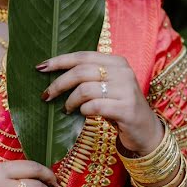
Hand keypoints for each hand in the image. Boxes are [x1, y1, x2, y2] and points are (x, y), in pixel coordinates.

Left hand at [38, 52, 163, 155]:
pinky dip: (83, 111)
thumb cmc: (119, 107)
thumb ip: (88, 76)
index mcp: (117, 62)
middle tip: (46, 95)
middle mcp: (123, 72)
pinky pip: (94, 106)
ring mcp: (126, 90)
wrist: (146, 131)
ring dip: (70, 101)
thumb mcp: (107, 86)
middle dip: (59, 83)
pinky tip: (83, 114)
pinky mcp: (127, 108)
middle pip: (81, 71)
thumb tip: (53, 74)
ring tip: (66, 109)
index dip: (59, 61)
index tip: (40, 67)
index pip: (83, 55)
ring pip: (85, 89)